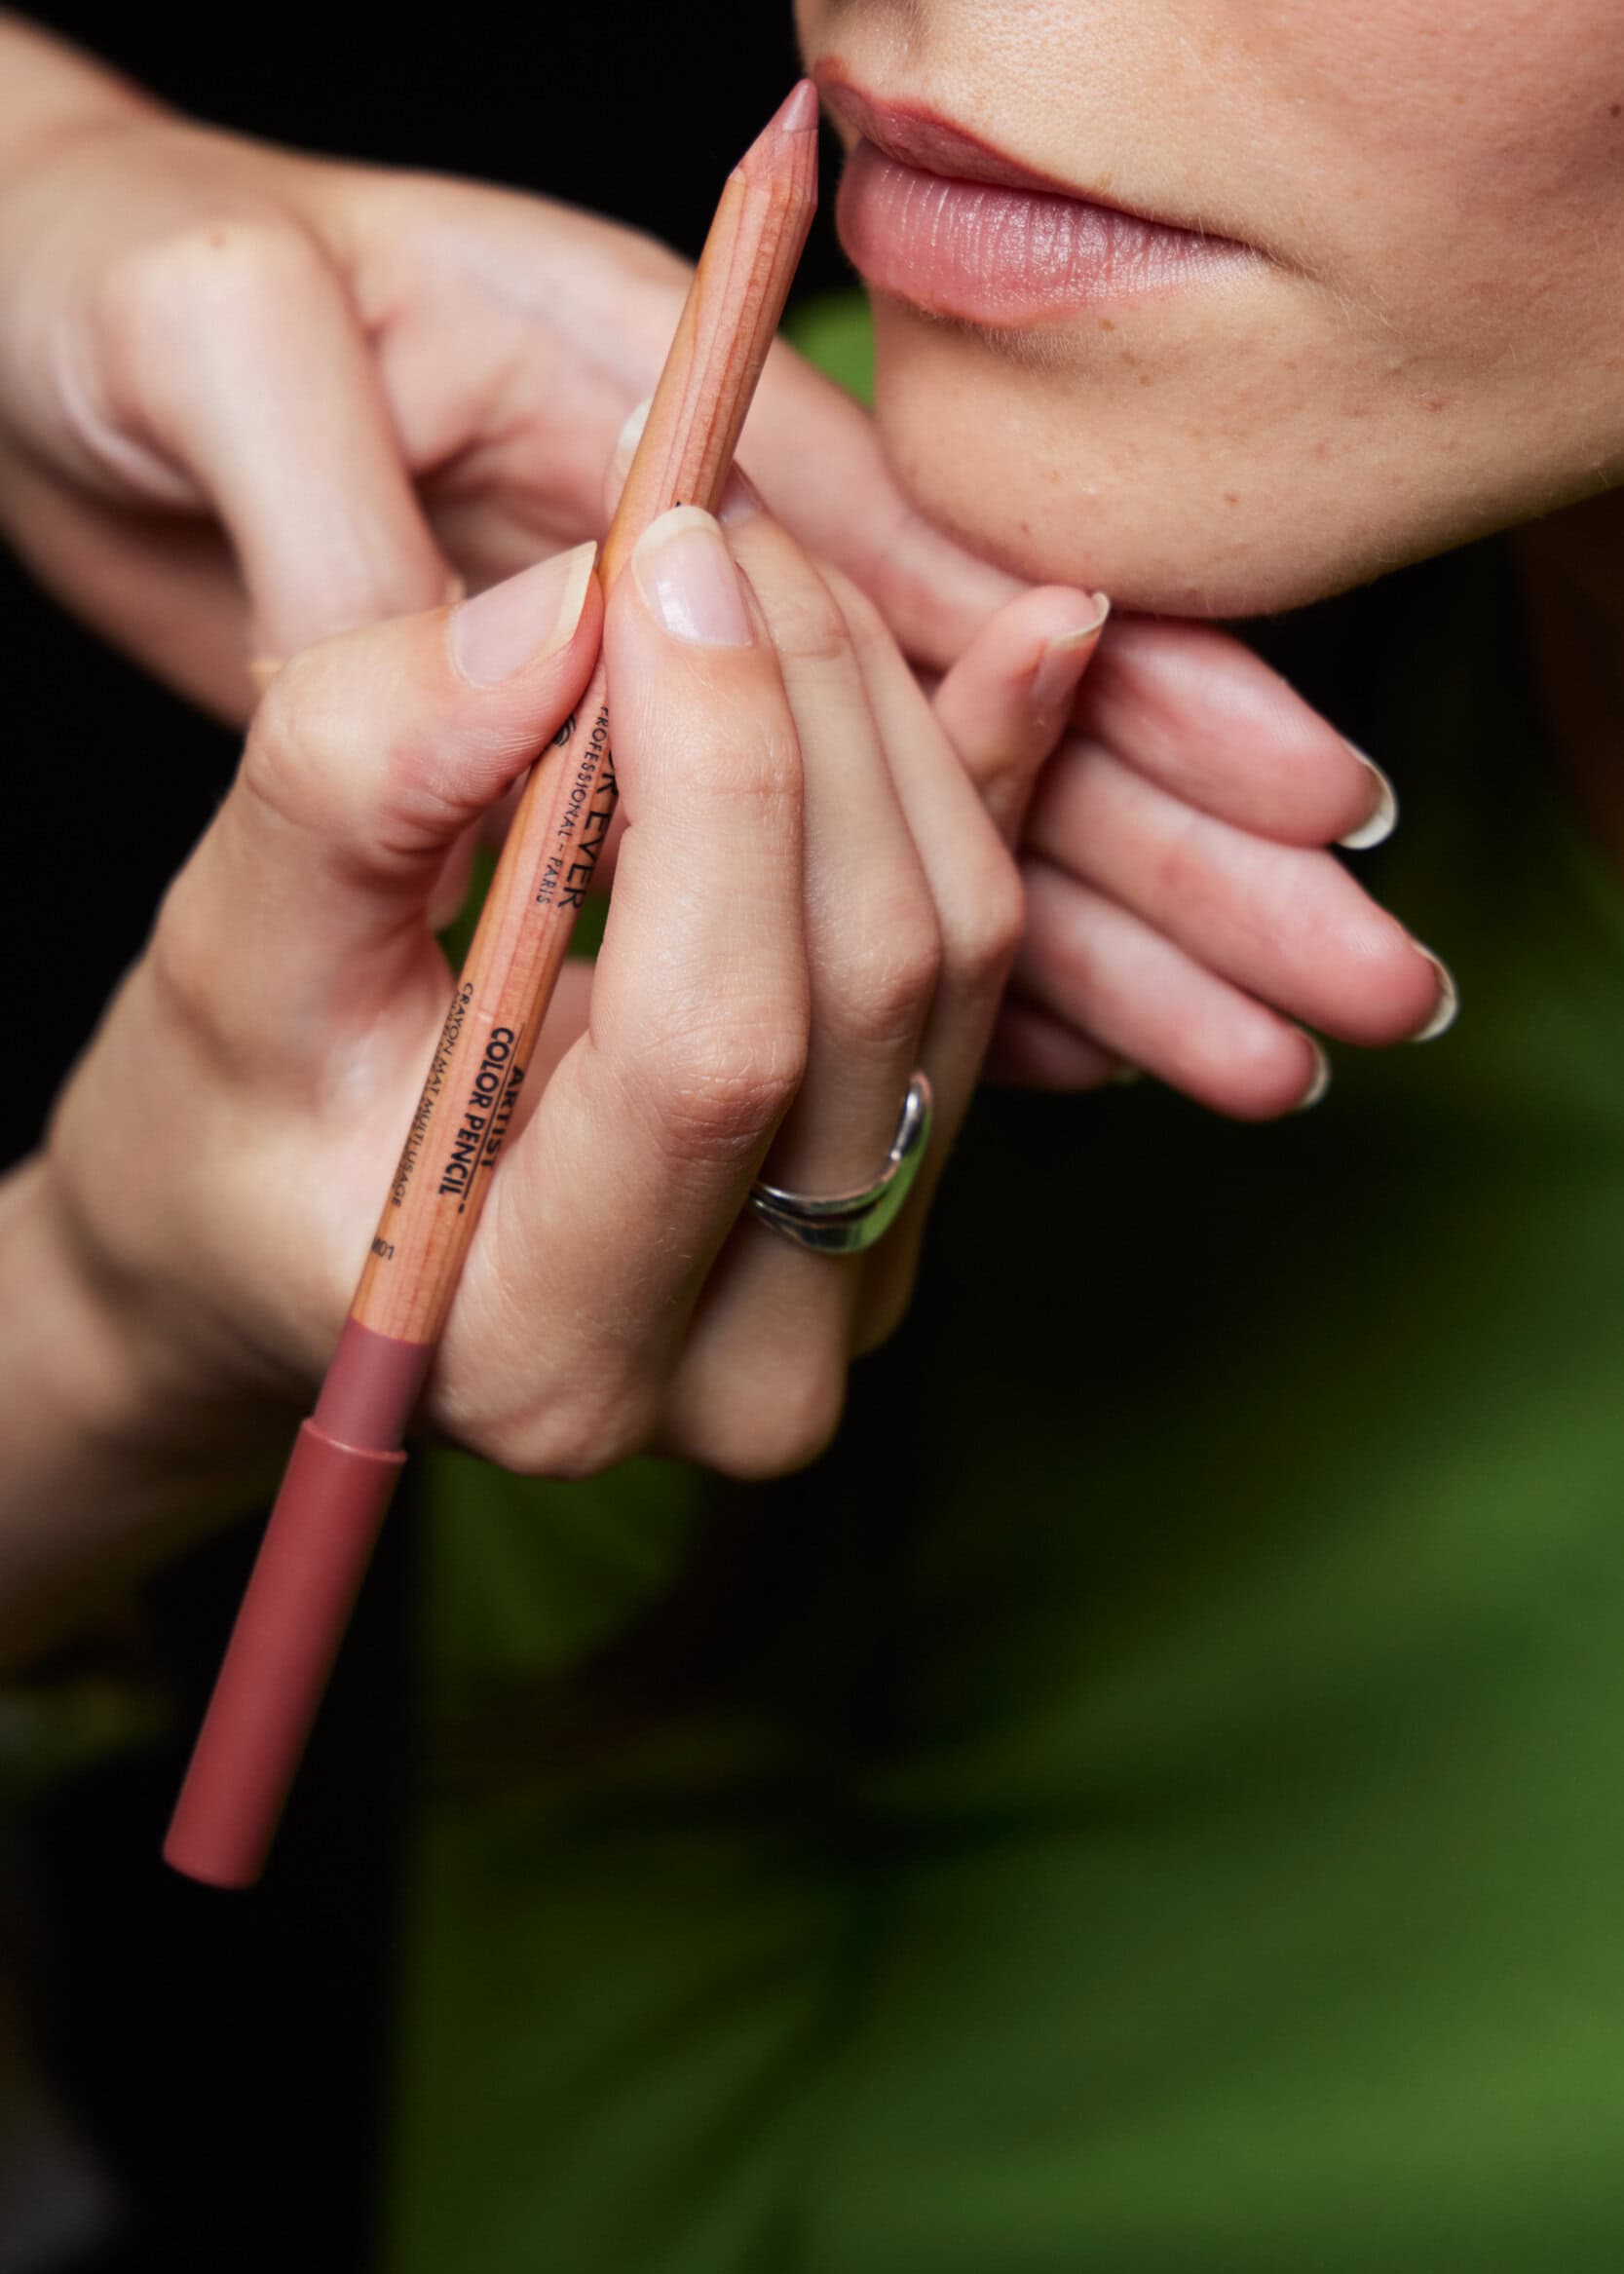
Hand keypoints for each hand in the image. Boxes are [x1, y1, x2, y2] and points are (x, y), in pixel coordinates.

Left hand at [0, 58, 1450, 1129]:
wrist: (44, 339)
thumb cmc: (113, 299)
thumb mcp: (223, 345)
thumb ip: (374, 519)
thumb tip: (588, 653)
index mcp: (644, 376)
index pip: (914, 552)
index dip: (1092, 690)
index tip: (1277, 805)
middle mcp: (699, 525)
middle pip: (976, 700)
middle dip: (1164, 849)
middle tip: (1350, 982)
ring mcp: (684, 647)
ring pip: (927, 807)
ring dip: (1101, 928)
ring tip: (1269, 1049)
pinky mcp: (638, 746)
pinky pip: (821, 867)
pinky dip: (940, 952)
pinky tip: (1068, 1043)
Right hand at [38, 504, 1087, 1538]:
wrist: (292, 1240)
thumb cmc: (233, 1126)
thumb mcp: (230, 958)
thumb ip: (361, 788)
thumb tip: (566, 611)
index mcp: (550, 1350)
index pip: (713, 1046)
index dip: (718, 774)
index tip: (662, 554)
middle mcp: (745, 1372)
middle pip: (867, 984)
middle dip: (805, 705)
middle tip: (707, 518)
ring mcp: (852, 1296)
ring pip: (960, 960)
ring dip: (887, 722)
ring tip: (763, 565)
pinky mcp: (903, 1204)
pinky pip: (991, 973)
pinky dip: (988, 790)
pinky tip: (1032, 638)